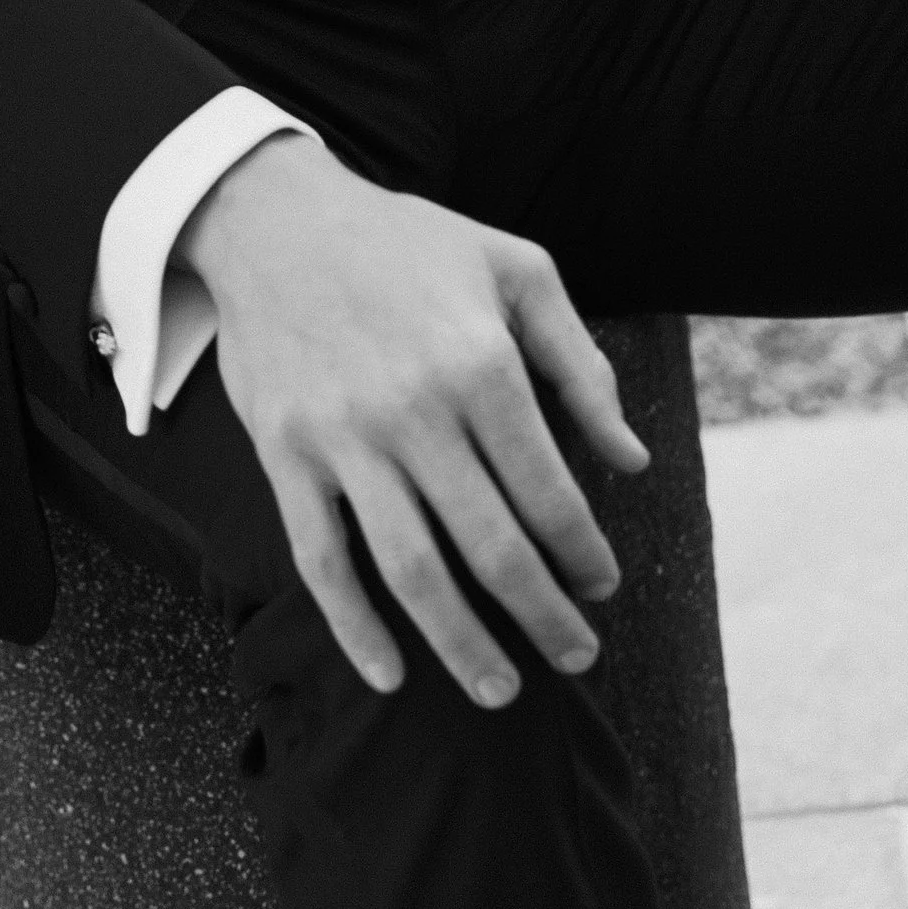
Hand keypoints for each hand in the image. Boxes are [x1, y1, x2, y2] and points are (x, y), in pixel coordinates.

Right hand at [183, 135, 646, 707]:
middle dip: (544, 618)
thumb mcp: (514, 268)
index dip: (585, 554)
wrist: (276, 216)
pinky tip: (389, 674)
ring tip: (501, 692)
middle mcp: (415, 409)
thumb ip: (578, 363)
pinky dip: (353, 628)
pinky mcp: (286, 453)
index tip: (602, 587)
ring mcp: (344, 438)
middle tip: (577, 659)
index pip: (550, 491)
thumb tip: (631, 460)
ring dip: (462, 645)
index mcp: (480, 362)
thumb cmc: (408, 241)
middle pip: (492, 548)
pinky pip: (321, 560)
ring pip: (413, 571)